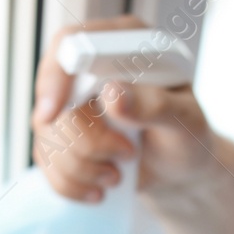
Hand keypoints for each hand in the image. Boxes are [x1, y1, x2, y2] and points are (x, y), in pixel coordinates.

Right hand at [31, 16, 221, 202]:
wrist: (179, 170)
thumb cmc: (187, 137)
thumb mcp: (185, 120)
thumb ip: (154, 104)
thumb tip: (112, 92)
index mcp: (122, 43)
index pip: (70, 43)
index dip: (55, 76)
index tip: (53, 113)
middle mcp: (89, 68)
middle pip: (54, 100)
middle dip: (88, 142)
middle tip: (128, 154)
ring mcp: (70, 103)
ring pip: (47, 135)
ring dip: (83, 167)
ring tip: (118, 174)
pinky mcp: (60, 136)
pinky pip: (46, 163)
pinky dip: (72, 184)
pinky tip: (100, 189)